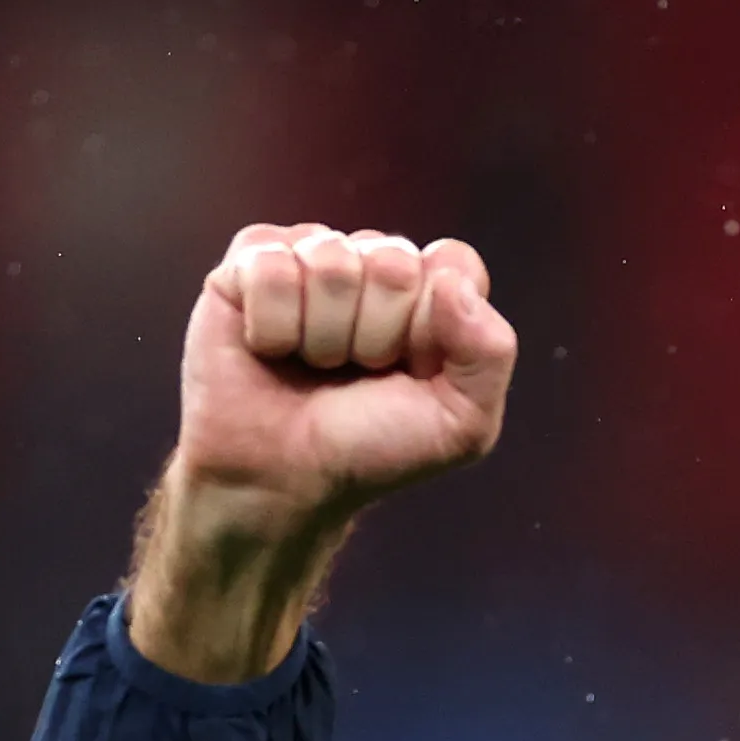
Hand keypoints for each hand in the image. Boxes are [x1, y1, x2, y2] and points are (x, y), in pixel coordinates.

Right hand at [127, 223, 519, 680]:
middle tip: (353, 375)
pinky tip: (269, 350)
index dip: (431, 325)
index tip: (410, 371)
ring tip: (311, 367)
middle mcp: (371, 263)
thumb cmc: (368, 450)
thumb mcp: (461, 424)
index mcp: (429, 292)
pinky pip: (273, 267)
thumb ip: (490, 353)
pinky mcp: (249, 264)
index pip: (452, 264)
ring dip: (322, 336)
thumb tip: (449, 279)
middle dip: (375, 335)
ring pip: (331, 261)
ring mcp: (311, 257)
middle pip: (392, 261)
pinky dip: (273, 325)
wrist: (282, 483)